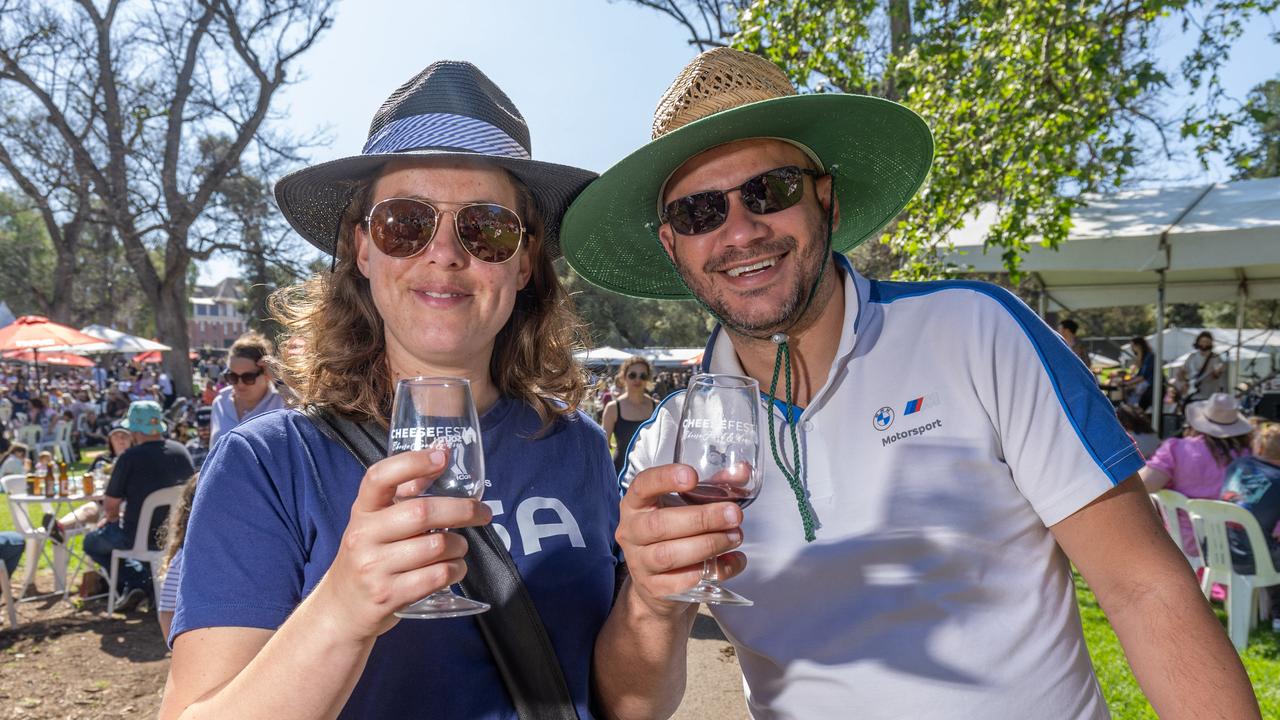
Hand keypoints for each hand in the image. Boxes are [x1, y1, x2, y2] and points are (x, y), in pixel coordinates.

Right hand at [312, 449, 491, 640]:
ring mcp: (374, 568)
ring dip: (460, 546)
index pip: (380, 477)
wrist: (341, 608)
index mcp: (362, 511)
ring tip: (459, 547)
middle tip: (482, 513)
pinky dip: (456, 570)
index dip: (413, 463)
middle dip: (462, 510)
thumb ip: (405, 492)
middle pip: (422, 512)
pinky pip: (438, 576)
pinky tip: (453, 568)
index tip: (441, 457)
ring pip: (437, 547)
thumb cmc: (369, 557)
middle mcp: (363, 536)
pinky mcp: (389, 595)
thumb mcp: (376, 522)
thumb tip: (441, 453)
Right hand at [616, 463, 744, 617]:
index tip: (692, 477)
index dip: (665, 479)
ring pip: (668, 555)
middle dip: (702, 519)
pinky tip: (729, 562)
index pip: (642, 486)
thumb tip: (742, 472)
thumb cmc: (672, 535)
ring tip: (734, 537)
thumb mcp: (686, 507)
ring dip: (707, 545)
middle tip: (733, 514)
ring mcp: (639, 562)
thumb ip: (712, 488)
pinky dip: (708, 571)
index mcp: (636, 504)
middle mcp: (631, 532)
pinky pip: (680, 582)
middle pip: (660, 524)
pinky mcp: (654, 588)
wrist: (656, 585)